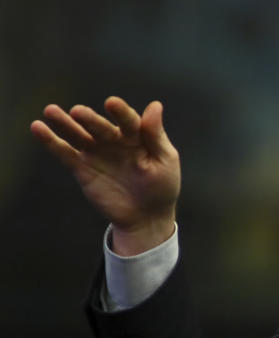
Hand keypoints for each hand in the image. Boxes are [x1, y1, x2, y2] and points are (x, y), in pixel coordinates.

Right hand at [30, 97, 179, 255]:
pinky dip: (51, 141)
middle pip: (99, 126)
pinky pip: (64, 152)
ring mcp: (96, 152)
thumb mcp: (165, 161)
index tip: (112, 103)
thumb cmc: (162, 187)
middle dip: (89, 119)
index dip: (120, 112)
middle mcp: (113, 140)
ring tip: (51, 111)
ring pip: (78, 134)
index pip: (128, 120)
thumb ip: (156, 136)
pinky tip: (38, 128)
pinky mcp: (81, 168)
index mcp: (135, 136)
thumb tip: (155, 105)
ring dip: (64, 122)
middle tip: (78, 112)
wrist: (146, 217)